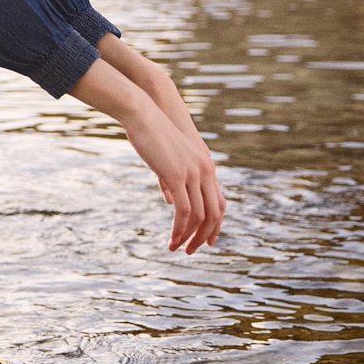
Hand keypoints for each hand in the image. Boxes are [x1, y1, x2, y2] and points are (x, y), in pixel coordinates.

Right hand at [122, 98, 224, 253]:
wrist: (144, 112)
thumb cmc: (152, 132)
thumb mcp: (167, 159)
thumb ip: (172, 181)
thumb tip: (171, 200)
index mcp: (206, 166)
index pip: (219, 203)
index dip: (215, 225)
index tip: (206, 241)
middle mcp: (205, 171)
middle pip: (214, 214)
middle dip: (204, 236)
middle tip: (190, 251)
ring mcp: (193, 173)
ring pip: (200, 216)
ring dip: (189, 237)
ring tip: (176, 248)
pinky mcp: (177, 176)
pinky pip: (184, 212)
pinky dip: (179, 230)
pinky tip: (171, 239)